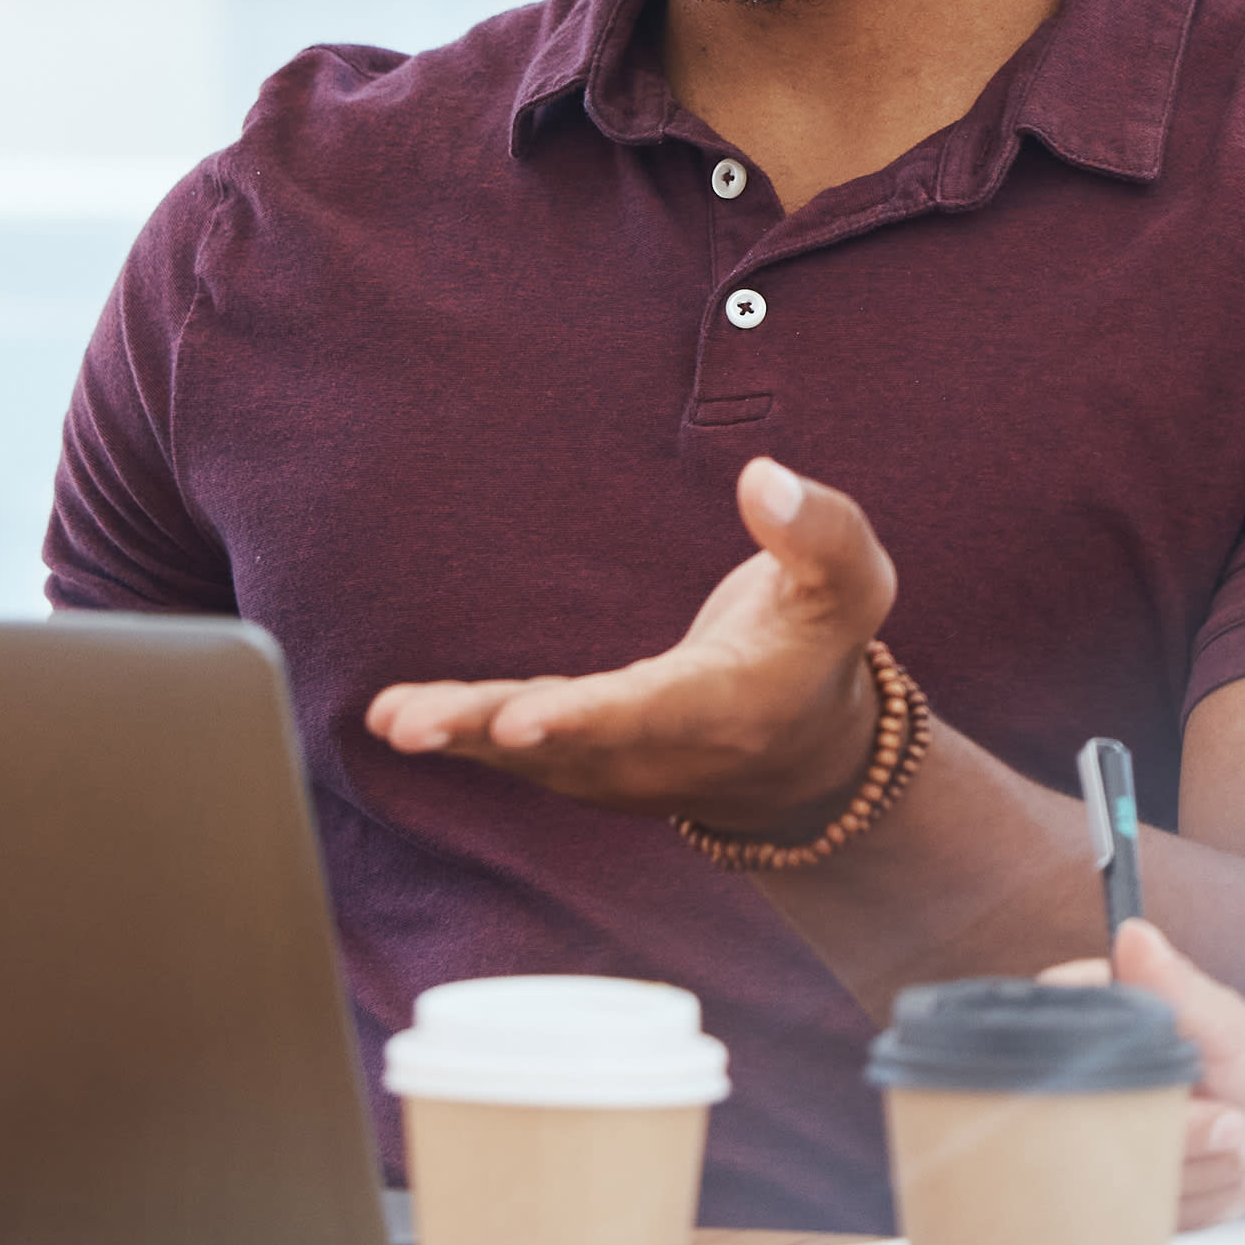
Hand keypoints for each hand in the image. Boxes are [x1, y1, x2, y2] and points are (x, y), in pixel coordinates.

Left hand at [364, 457, 897, 836]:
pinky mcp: (581, 762)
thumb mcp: (851, 587)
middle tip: (416, 725)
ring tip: (393, 719)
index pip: (648, 713)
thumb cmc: (818, 648)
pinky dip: (461, 735)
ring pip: (526, 754)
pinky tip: (393, 717)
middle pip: (563, 742)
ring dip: (458, 735)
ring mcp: (615, 766)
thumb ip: (821, 531)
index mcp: (723, 708)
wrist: (806, 757)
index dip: (585, 718)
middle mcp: (659, 751)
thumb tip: (763, 478)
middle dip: (489, 733)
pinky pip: (513, 751)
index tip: (524, 721)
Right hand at [1039, 916, 1244, 1226]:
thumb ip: (1179, 988)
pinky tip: (1232, 1168)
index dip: (1097, 1054)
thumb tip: (1134, 934)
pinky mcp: (1118, 1196)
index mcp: (1103, 1029)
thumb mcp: (1229, 1025)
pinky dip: (1205, 1193)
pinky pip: (1152, 1207)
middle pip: (1096, 1115)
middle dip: (1184, 1128)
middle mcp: (1088, 1087)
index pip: (1055, 1026)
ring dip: (1207, 1161)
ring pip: (1132, 1168)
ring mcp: (1099, 1145)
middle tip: (1238, 1121)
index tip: (1168, 1076)